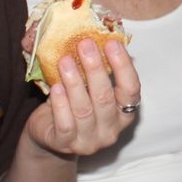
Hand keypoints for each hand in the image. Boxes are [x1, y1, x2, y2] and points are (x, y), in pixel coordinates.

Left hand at [25, 38, 141, 156]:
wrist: (50, 133)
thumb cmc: (74, 103)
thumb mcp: (90, 86)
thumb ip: (99, 68)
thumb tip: (101, 36)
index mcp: (124, 113)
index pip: (131, 90)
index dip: (123, 66)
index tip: (112, 42)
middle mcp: (111, 130)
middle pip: (105, 98)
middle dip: (95, 69)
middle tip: (85, 45)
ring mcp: (89, 141)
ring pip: (84, 110)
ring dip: (74, 82)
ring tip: (65, 60)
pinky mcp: (65, 146)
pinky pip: (65, 125)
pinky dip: (60, 104)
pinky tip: (55, 87)